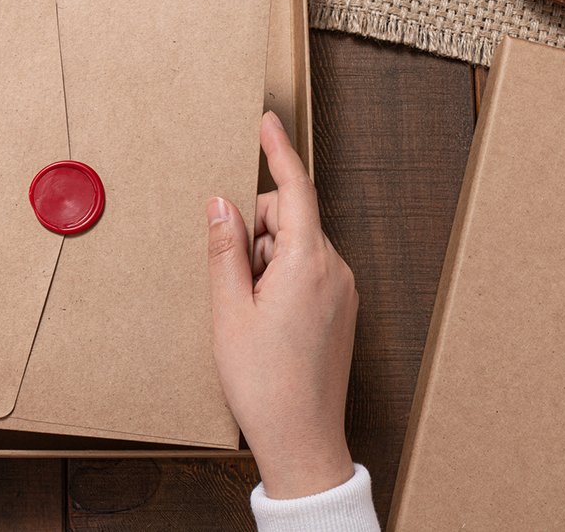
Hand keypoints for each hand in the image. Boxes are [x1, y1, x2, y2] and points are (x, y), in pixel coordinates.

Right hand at [207, 111, 357, 498]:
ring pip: (296, 245)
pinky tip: (262, 315)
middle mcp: (335, 269)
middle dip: (254, 228)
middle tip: (229, 278)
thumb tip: (222, 203)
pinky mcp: (341, 310)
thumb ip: (225, 249)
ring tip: (246, 309)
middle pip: (289, 218)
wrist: (303, 442)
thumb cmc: (263, 382)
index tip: (267, 121)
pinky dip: (280, 276)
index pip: (294, 189)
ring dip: (264, 258)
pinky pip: (308, 270)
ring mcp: (343, 291)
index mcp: (307, 263)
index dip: (277, 152)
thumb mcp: (228, 311)